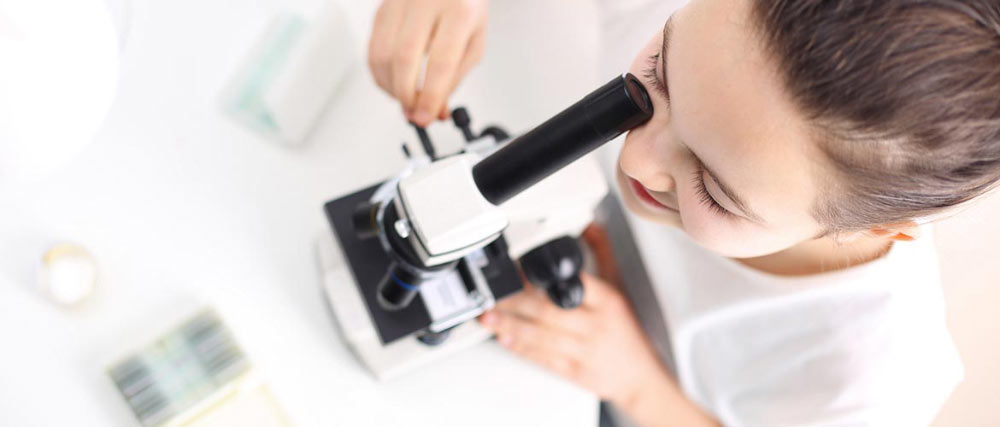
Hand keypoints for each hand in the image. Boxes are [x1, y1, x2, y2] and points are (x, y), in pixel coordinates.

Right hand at [368, 0, 487, 125]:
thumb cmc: (463, 8)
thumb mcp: (473, 42)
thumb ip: (455, 77)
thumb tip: (436, 110)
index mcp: (458, 11)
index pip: (441, 61)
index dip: (430, 95)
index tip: (426, 116)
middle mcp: (425, 2)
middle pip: (405, 58)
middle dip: (406, 95)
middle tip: (414, 114)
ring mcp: (399, 4)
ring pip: (382, 56)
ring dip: (391, 88)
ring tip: (407, 100)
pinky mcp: (382, 10)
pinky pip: (373, 50)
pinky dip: (381, 76)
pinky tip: (394, 84)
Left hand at [477, 225, 668, 408]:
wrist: (640, 378)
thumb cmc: (628, 334)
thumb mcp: (621, 289)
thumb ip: (603, 255)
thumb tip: (590, 227)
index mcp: (607, 302)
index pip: (575, 284)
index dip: (544, 278)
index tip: (519, 270)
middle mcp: (594, 326)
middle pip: (550, 311)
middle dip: (516, 302)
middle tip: (494, 294)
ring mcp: (584, 351)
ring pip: (542, 336)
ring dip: (511, 325)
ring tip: (488, 316)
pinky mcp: (574, 372)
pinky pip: (543, 358)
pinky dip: (521, 348)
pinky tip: (504, 338)